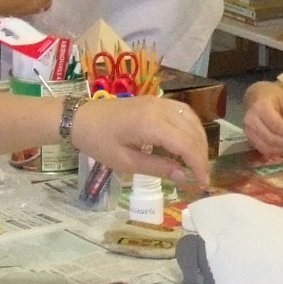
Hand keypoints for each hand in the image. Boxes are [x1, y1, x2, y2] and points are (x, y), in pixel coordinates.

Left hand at [71, 96, 209, 189]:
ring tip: (197, 161)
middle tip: (201, 176)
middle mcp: (159, 109)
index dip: (198, 164)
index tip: (202, 183)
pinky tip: (189, 141)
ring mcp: (159, 101)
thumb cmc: (98, 142)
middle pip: (192, 131)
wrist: (79, 118)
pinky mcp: (156, 100)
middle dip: (201, 155)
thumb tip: (184, 176)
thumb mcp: (125, 162)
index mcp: (150, 125)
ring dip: (199, 140)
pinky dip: (191, 127)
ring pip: (192, 119)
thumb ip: (157, 167)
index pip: (186, 144)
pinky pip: (183, 112)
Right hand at [239, 81, 282, 161]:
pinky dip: (277, 152)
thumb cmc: (274, 98)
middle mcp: (251, 120)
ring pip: (267, 148)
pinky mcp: (250, 140)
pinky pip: (264, 151)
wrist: (258, 98)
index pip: (276, 124)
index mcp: (261, 107)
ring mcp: (248, 131)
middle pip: (271, 139)